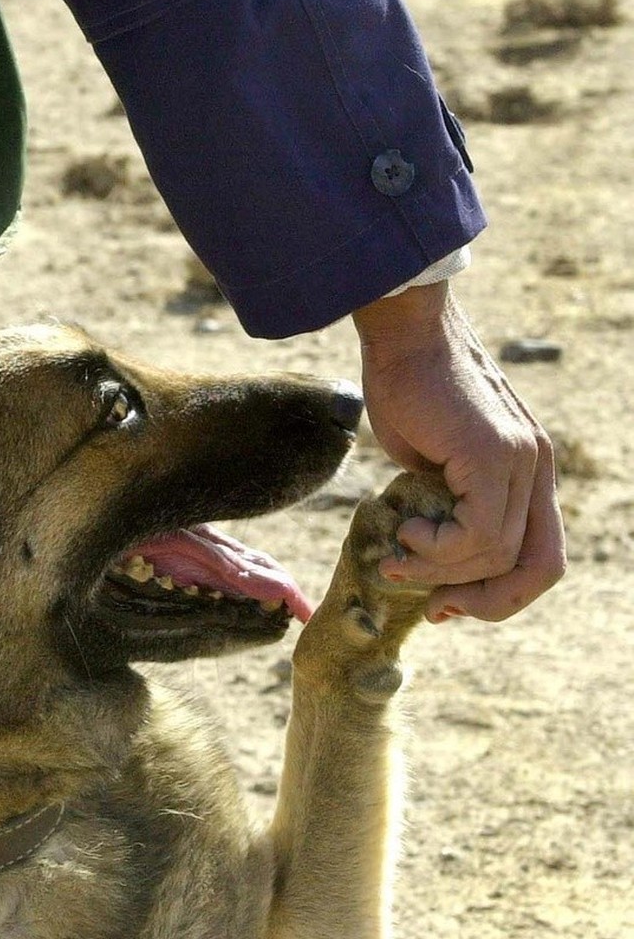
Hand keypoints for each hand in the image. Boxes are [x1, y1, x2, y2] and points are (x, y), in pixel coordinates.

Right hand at [350, 282, 564, 621]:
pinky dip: (437, 547)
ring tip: (398, 555)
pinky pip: (478, 533)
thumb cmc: (404, 384)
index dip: (500, 593)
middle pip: (537, 567)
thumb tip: (426, 545)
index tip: (445, 602)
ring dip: (439, 570)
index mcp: (528, 469)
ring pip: (498, 554)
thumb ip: (442, 498)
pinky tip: (406, 529)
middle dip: (483, 601)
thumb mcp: (428, 458)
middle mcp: (537, 467)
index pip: (540, 554)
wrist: (404, 333)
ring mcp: (521, 461)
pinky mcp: (493, 456)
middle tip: (432, 605)